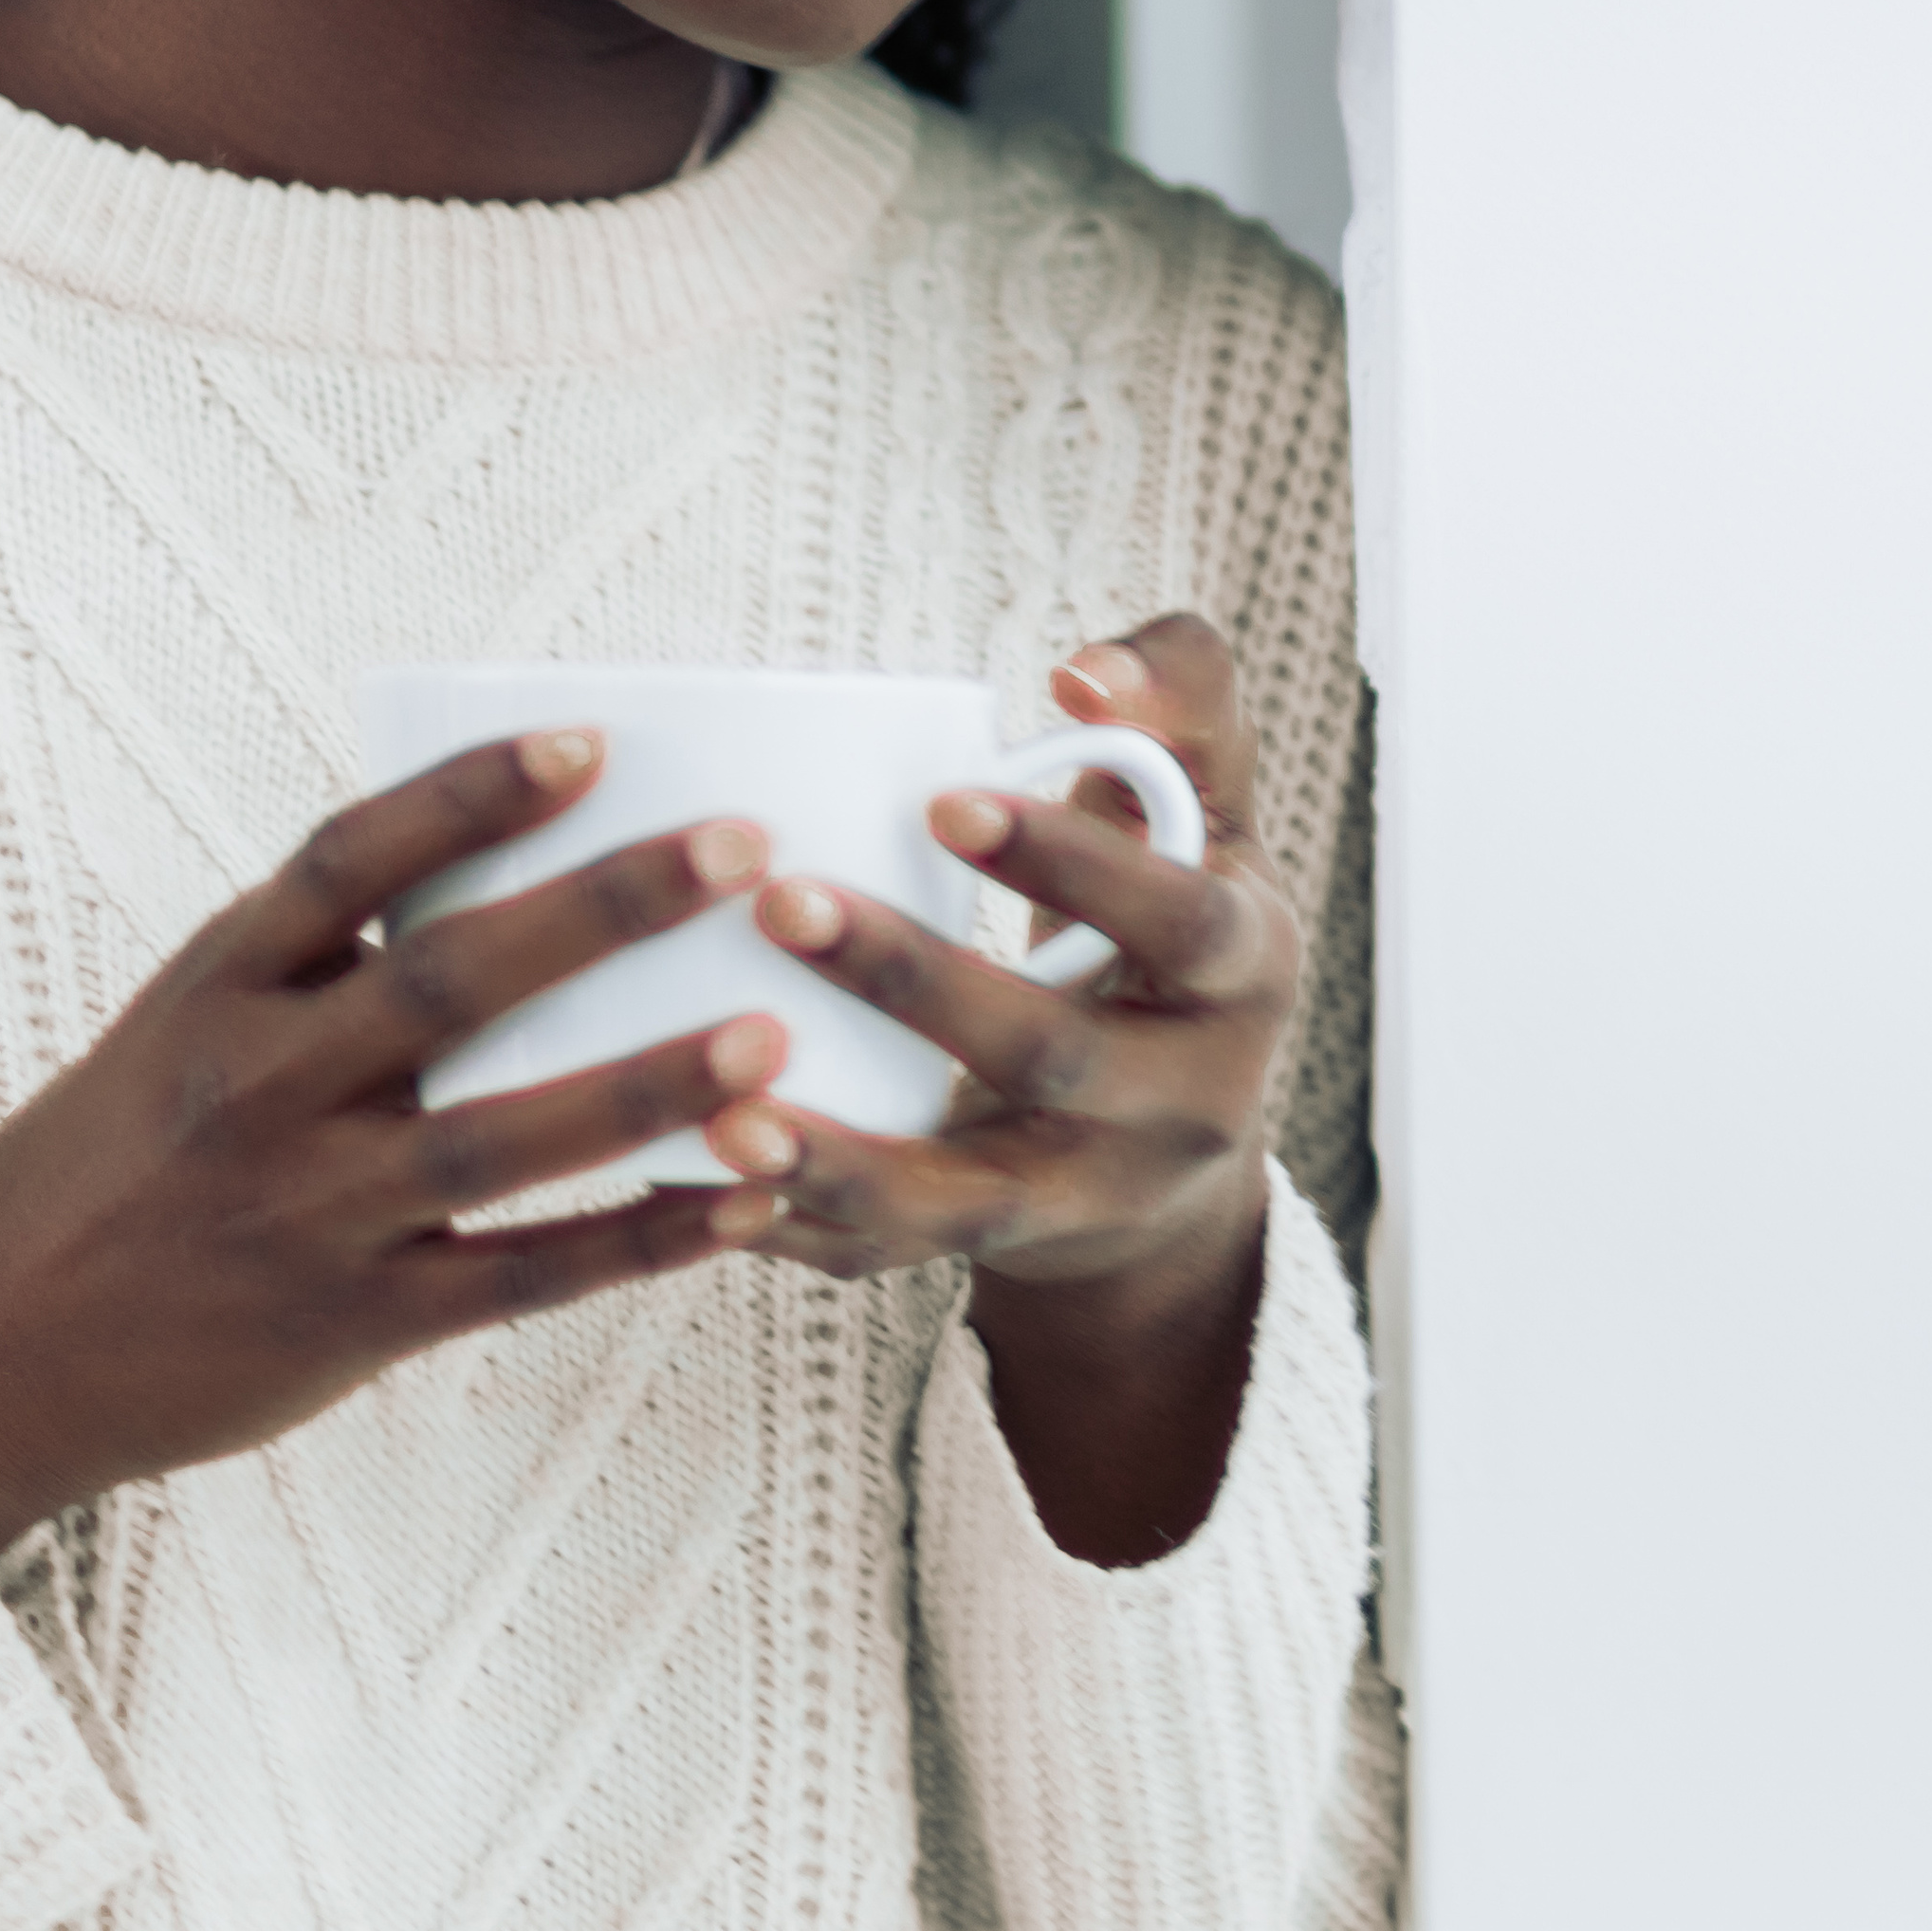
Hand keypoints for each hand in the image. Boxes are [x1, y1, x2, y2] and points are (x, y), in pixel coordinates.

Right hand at [0, 732, 795, 1556]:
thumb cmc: (110, 1167)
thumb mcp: (177, 1033)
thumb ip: (312, 967)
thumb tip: (486, 865)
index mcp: (214, 990)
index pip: (348, 860)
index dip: (469, 793)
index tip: (590, 740)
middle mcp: (259, 1088)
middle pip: (448, 978)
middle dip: (604, 907)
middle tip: (743, 847)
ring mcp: (308, 1211)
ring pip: (501, 1136)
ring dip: (647, 1084)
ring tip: (771, 1033)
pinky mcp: (351, 1325)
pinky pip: (520, 1278)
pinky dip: (638, 1240)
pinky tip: (746, 1204)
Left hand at [717, 619, 1305, 1559]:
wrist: (1182, 1139)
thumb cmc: (1166, 917)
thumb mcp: (1210, 810)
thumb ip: (1178, 695)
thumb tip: (1082, 672)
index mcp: (1236, 971)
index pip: (1175, 919)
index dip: (1068, 864)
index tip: (941, 799)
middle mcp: (1182, 1102)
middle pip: (1048, 1056)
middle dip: (912, 984)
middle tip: (780, 903)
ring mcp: (1088, 1194)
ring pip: (965, 1198)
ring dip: (842, 1163)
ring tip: (722, 1113)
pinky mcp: (1000, 1252)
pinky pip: (889, 1258)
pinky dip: (793, 1230)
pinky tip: (694, 1185)